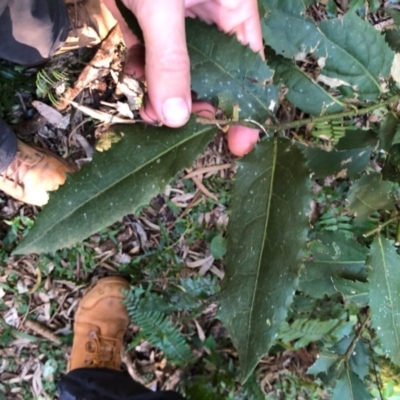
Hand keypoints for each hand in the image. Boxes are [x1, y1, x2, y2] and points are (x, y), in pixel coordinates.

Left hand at [103, 0, 261, 155]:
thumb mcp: (164, 5)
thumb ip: (170, 59)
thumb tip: (174, 118)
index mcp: (232, 8)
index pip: (249, 68)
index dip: (245, 108)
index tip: (239, 144)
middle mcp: (209, 18)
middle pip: (210, 75)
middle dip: (192, 104)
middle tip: (174, 124)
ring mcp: (177, 20)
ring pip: (177, 70)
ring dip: (162, 93)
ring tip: (146, 109)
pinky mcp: (148, 19)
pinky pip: (150, 55)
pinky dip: (141, 71)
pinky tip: (133, 78)